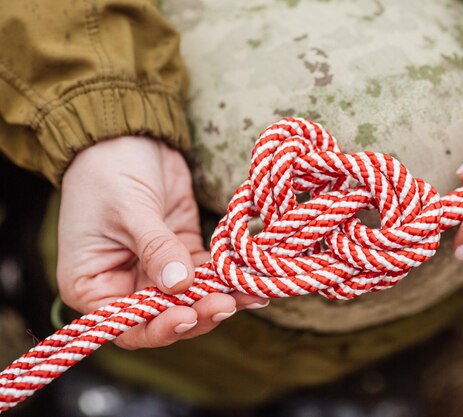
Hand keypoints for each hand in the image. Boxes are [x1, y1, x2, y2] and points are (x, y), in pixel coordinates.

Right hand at [58, 136, 267, 348]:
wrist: (127, 137)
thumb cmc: (108, 171)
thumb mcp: (128, 210)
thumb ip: (156, 248)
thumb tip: (181, 284)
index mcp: (93, 285)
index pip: (128, 325)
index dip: (159, 328)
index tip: (188, 315)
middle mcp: (125, 286)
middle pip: (166, 316)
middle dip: (199, 312)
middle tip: (229, 303)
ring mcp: (157, 271)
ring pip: (192, 298)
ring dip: (221, 297)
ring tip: (252, 294)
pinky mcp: (183, 253)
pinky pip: (206, 273)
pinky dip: (227, 276)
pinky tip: (253, 279)